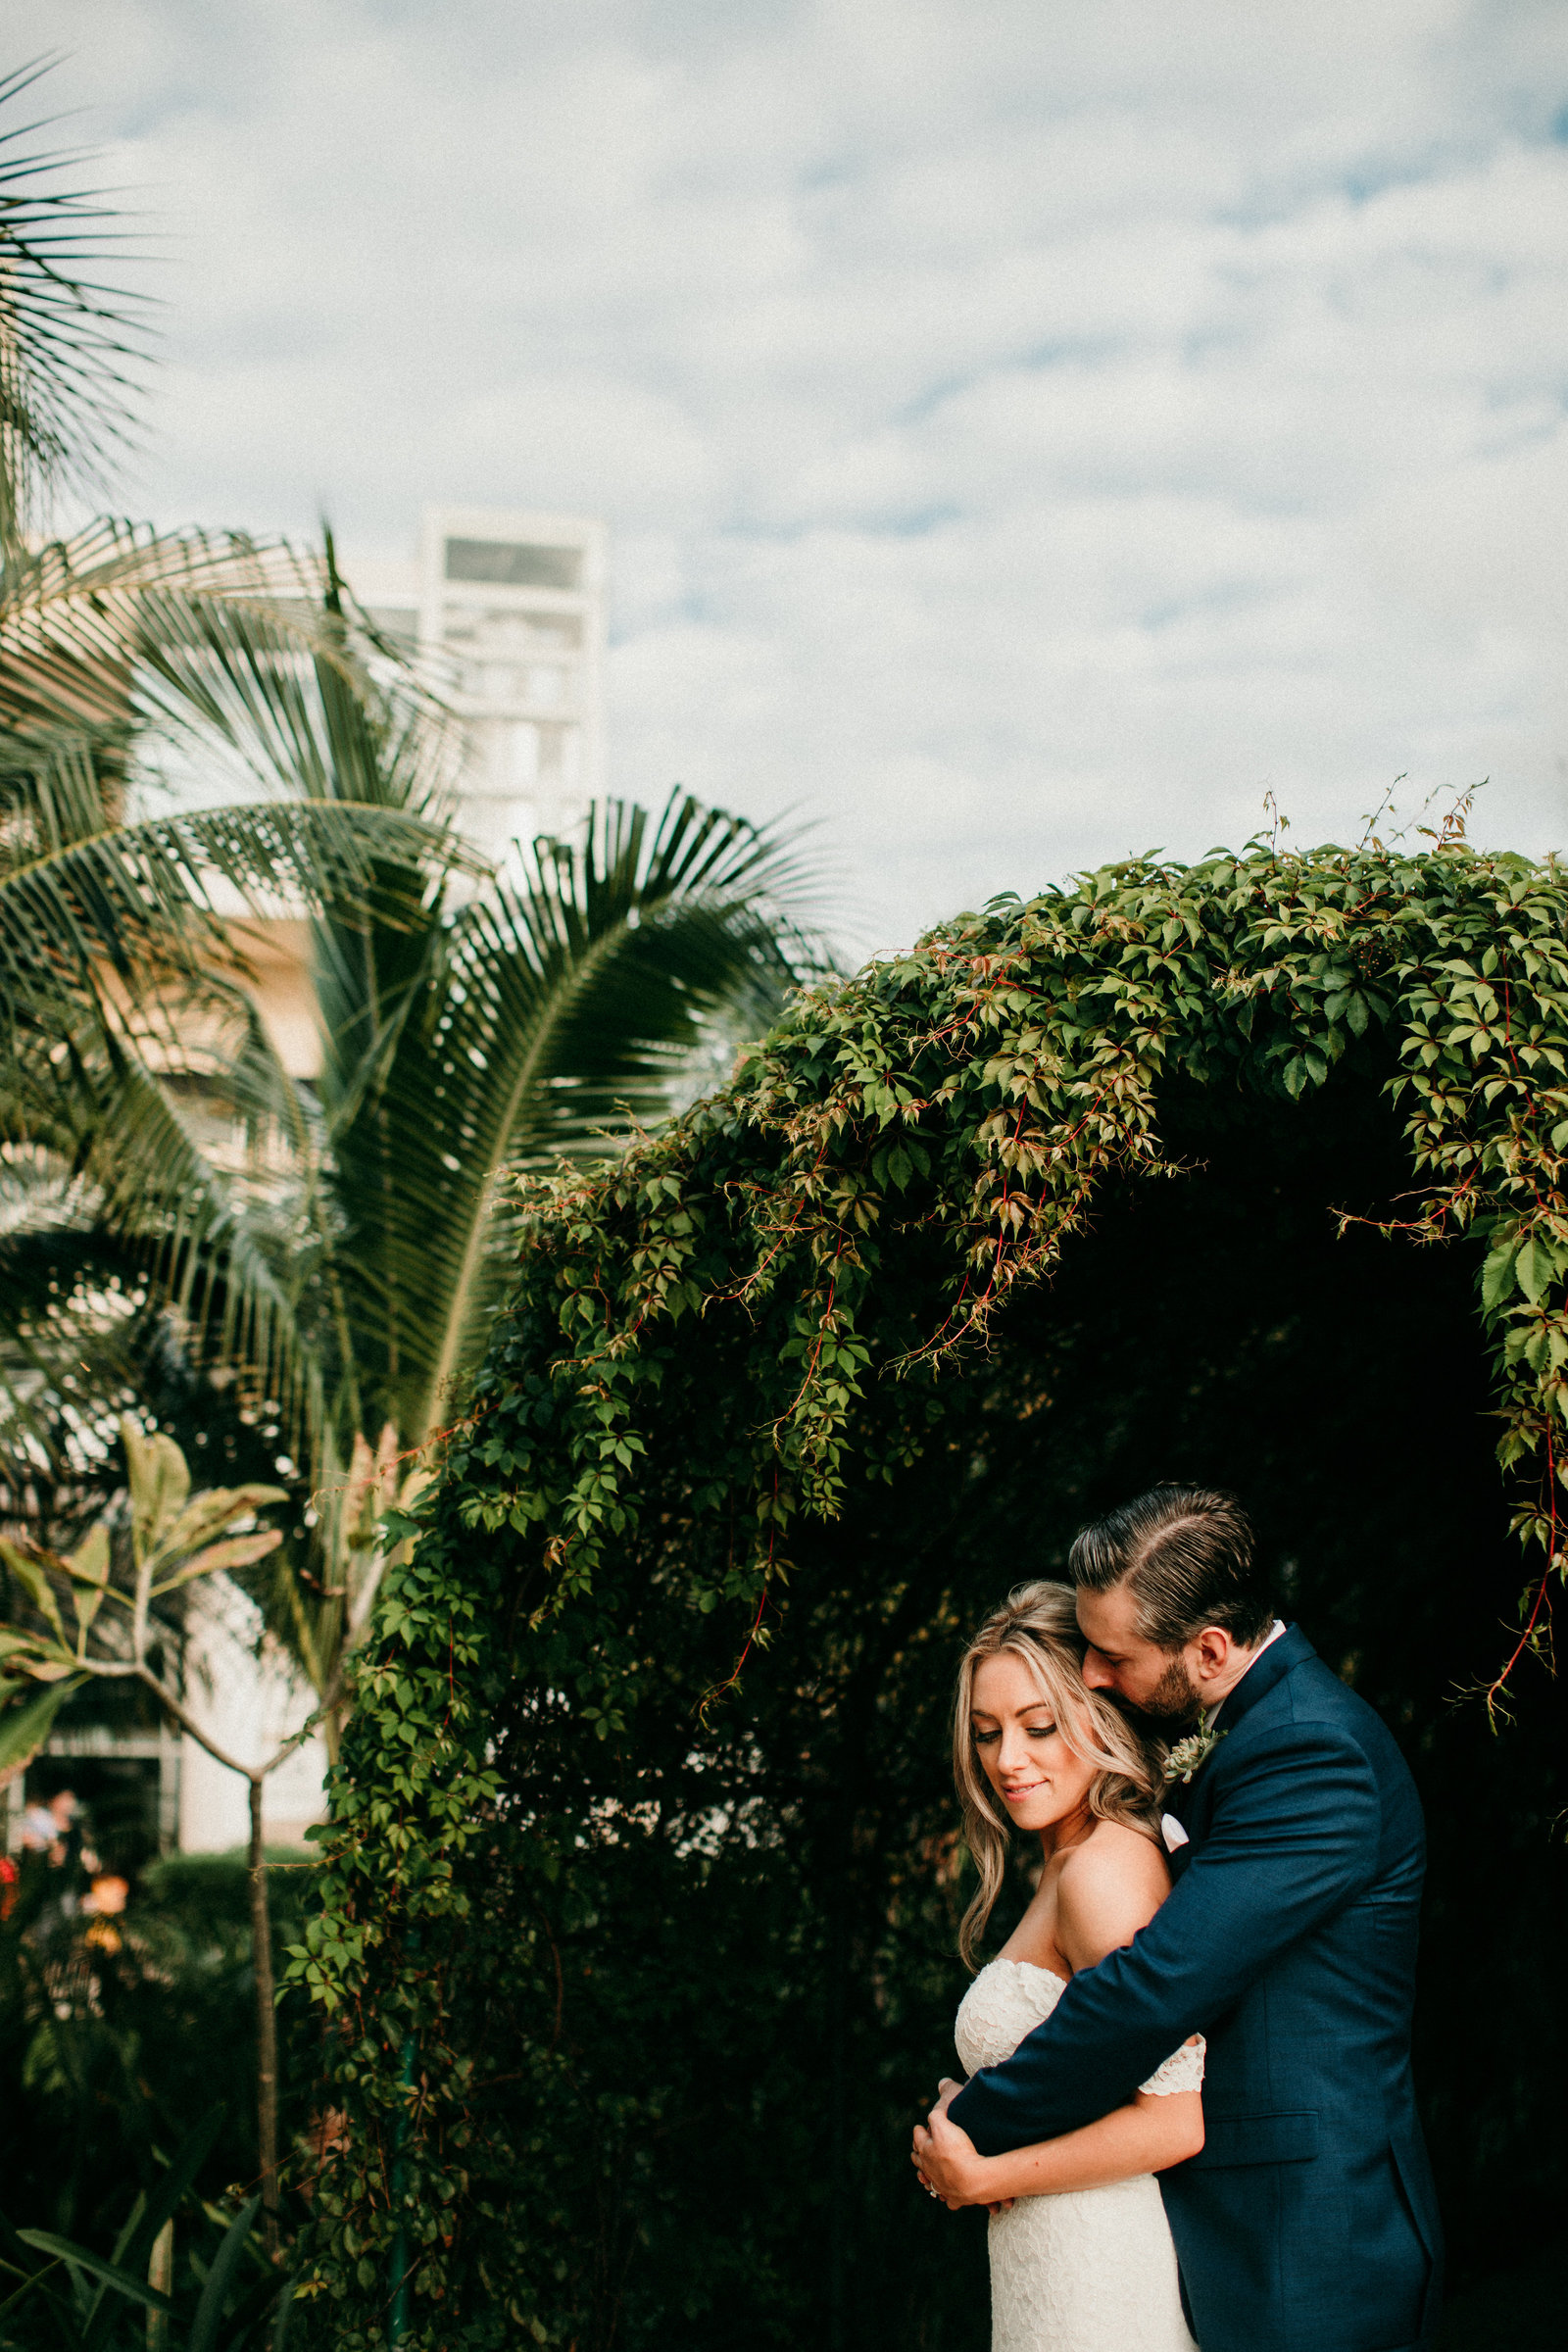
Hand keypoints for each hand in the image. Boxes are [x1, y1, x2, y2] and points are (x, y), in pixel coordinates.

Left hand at [911, 2079, 991, 2209]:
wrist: (973, 2179)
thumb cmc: (958, 2150)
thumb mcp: (946, 2121)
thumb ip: (941, 2104)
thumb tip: (942, 2084)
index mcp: (926, 2148)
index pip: (918, 2136)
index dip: (920, 2130)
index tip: (920, 2127)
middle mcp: (930, 2168)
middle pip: (919, 2159)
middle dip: (919, 2152)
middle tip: (920, 2149)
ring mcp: (940, 2184)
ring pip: (929, 2180)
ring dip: (928, 2176)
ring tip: (927, 2174)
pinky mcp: (953, 2198)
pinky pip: (946, 2199)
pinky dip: (946, 2196)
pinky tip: (947, 2196)